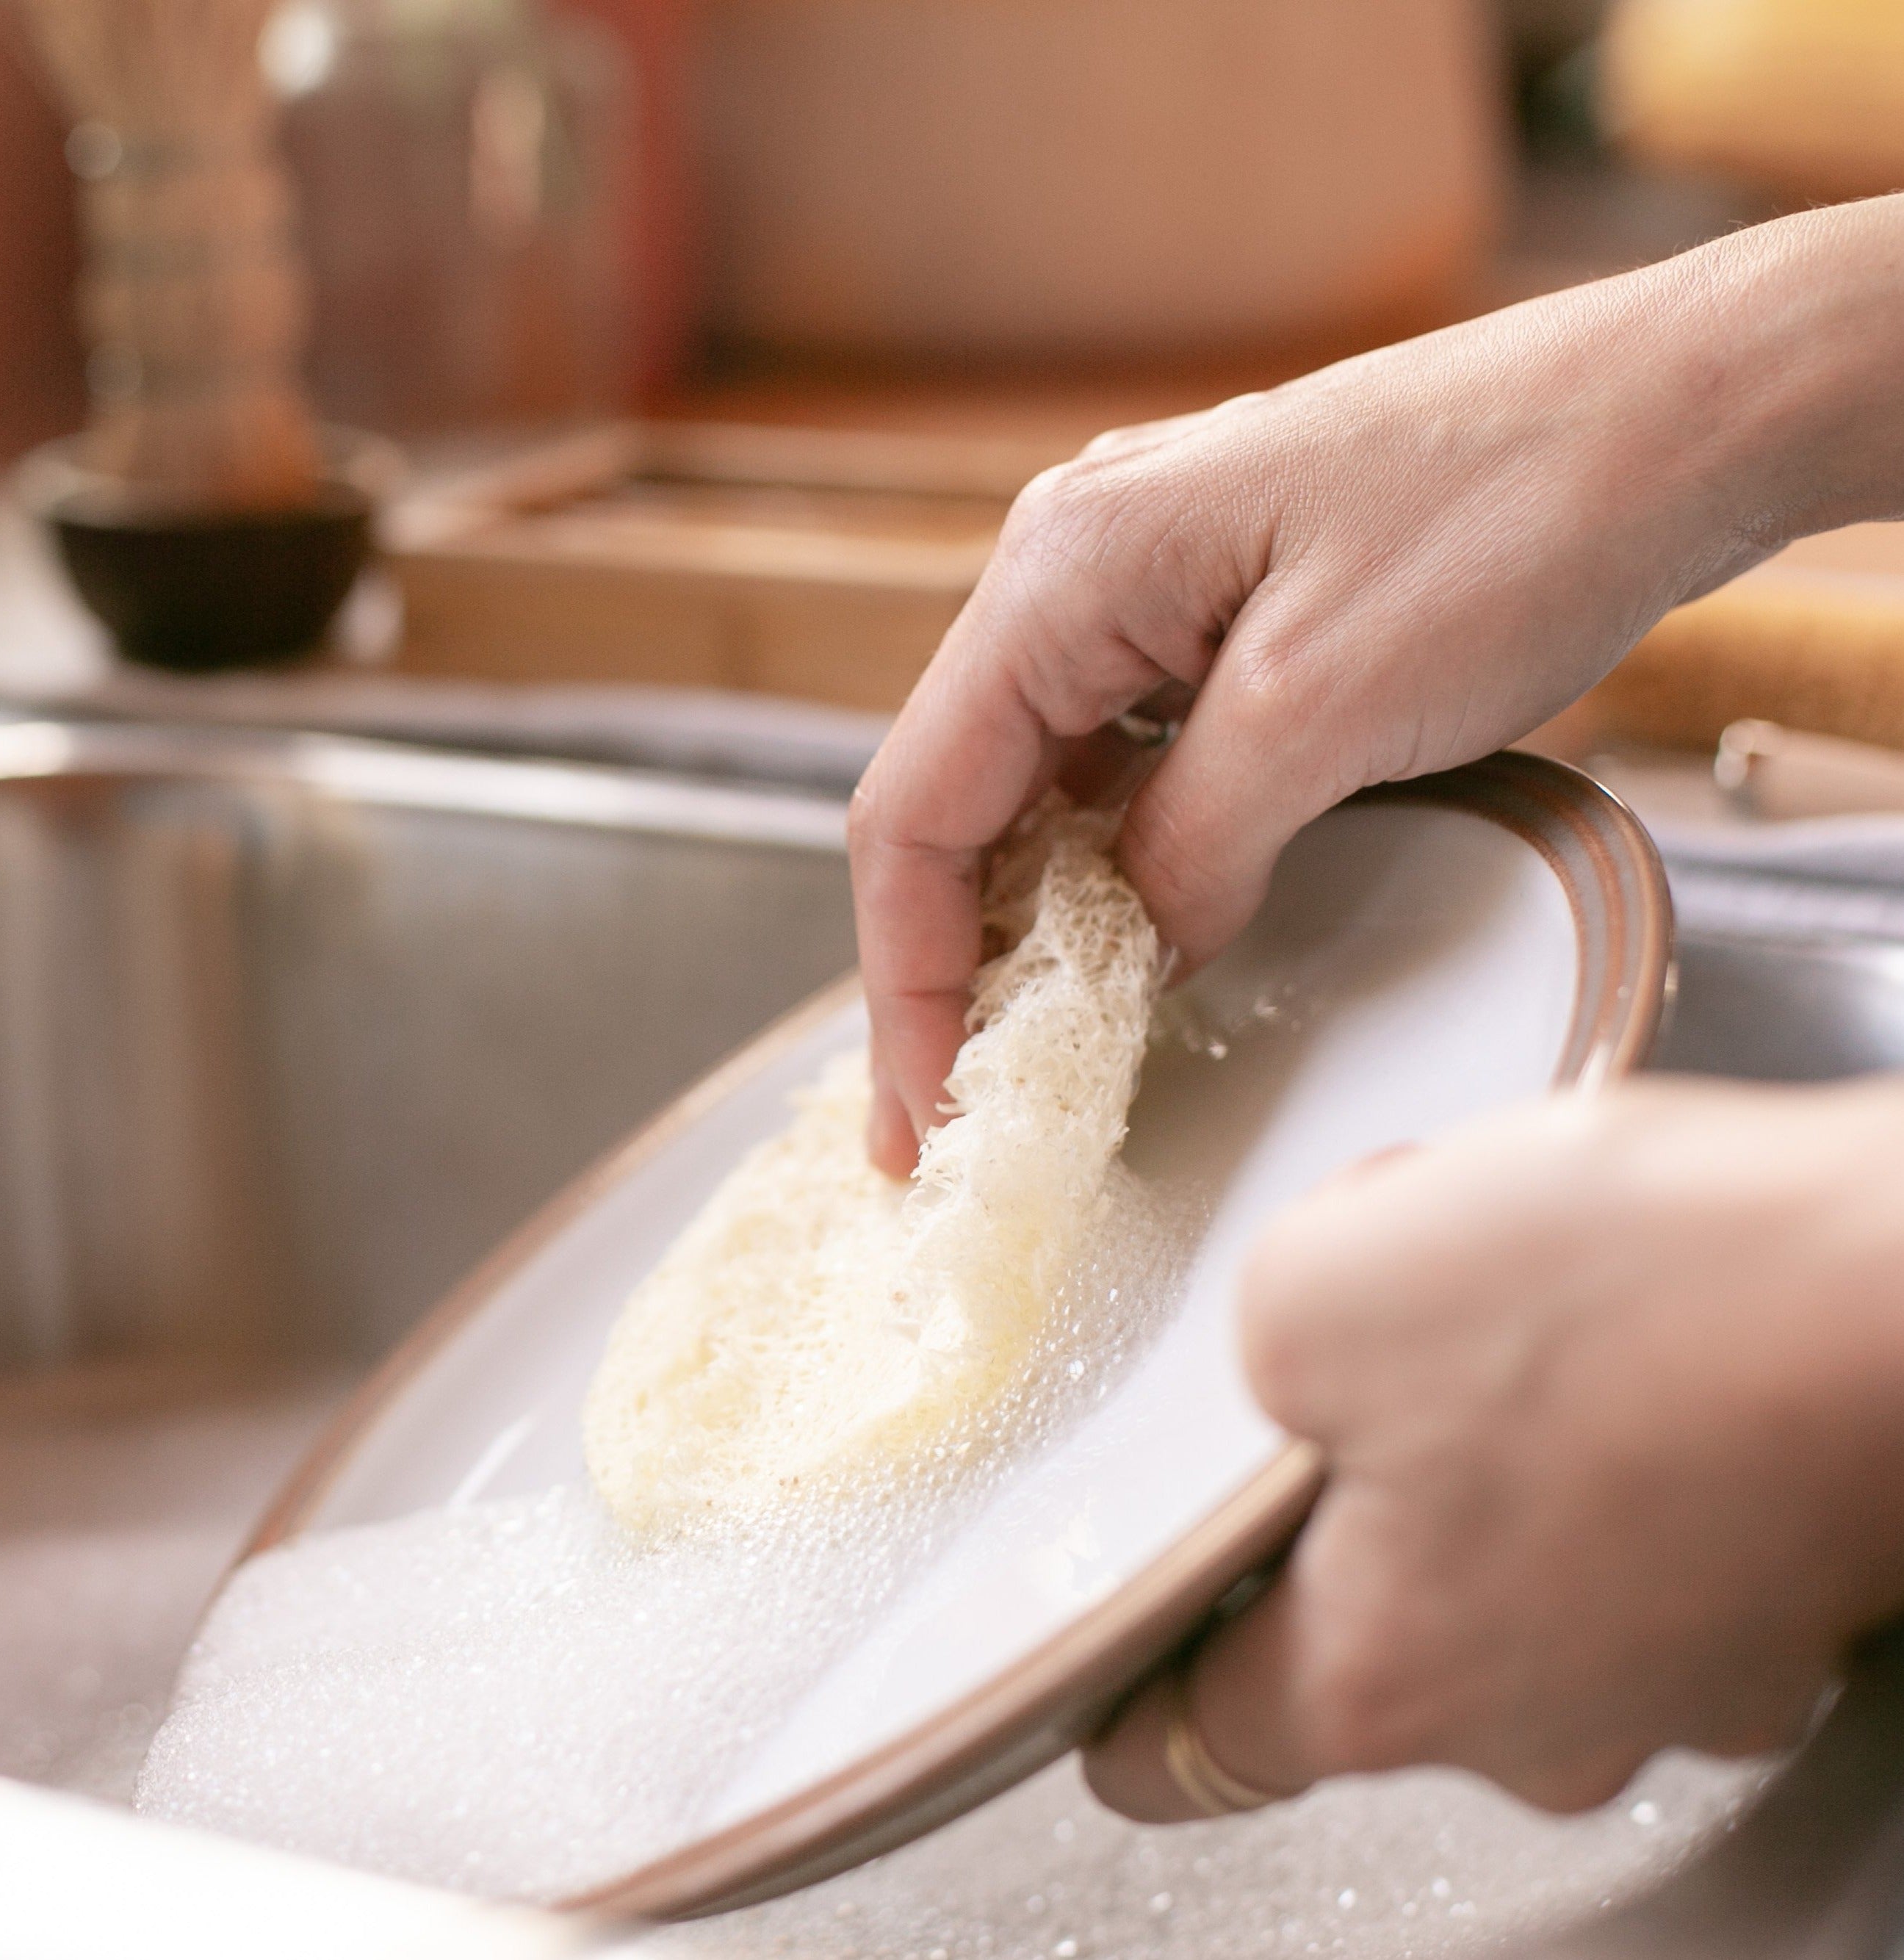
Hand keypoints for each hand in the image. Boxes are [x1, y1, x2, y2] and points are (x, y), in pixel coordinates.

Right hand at [849, 197, 1903, 1173]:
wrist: (1676, 414)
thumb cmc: (1517, 515)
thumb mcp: (1326, 715)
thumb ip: (1190, 849)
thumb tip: (1127, 955)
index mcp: (1064, 569)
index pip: (918, 808)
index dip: (907, 978)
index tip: (926, 1111)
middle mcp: (1078, 565)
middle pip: (958, 800)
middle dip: (952, 964)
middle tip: (964, 1109)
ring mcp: (1148, 582)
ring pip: (1036, 784)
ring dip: (1029, 918)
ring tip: (1029, 1051)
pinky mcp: (1218, 610)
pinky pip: (1120, 758)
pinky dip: (1111, 860)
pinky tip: (1130, 938)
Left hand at [1083, 1076, 1903, 1818]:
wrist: (1901, 1285)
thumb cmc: (1630, 1303)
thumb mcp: (1318, 1278)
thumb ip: (1243, 1352)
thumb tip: (1286, 1367)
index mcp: (1384, 1675)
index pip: (1196, 1745)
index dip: (1128, 1705)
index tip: (1100, 1691)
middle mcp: (1535, 1718)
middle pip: (1361, 1641)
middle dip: (1322, 1509)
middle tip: (1330, 1372)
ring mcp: (1672, 1672)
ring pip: (1504, 1574)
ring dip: (1472, 1456)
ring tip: (1501, 1317)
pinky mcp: (1769, 1595)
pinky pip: (1623, 1528)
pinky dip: (1595, 1442)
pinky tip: (1611, 1331)